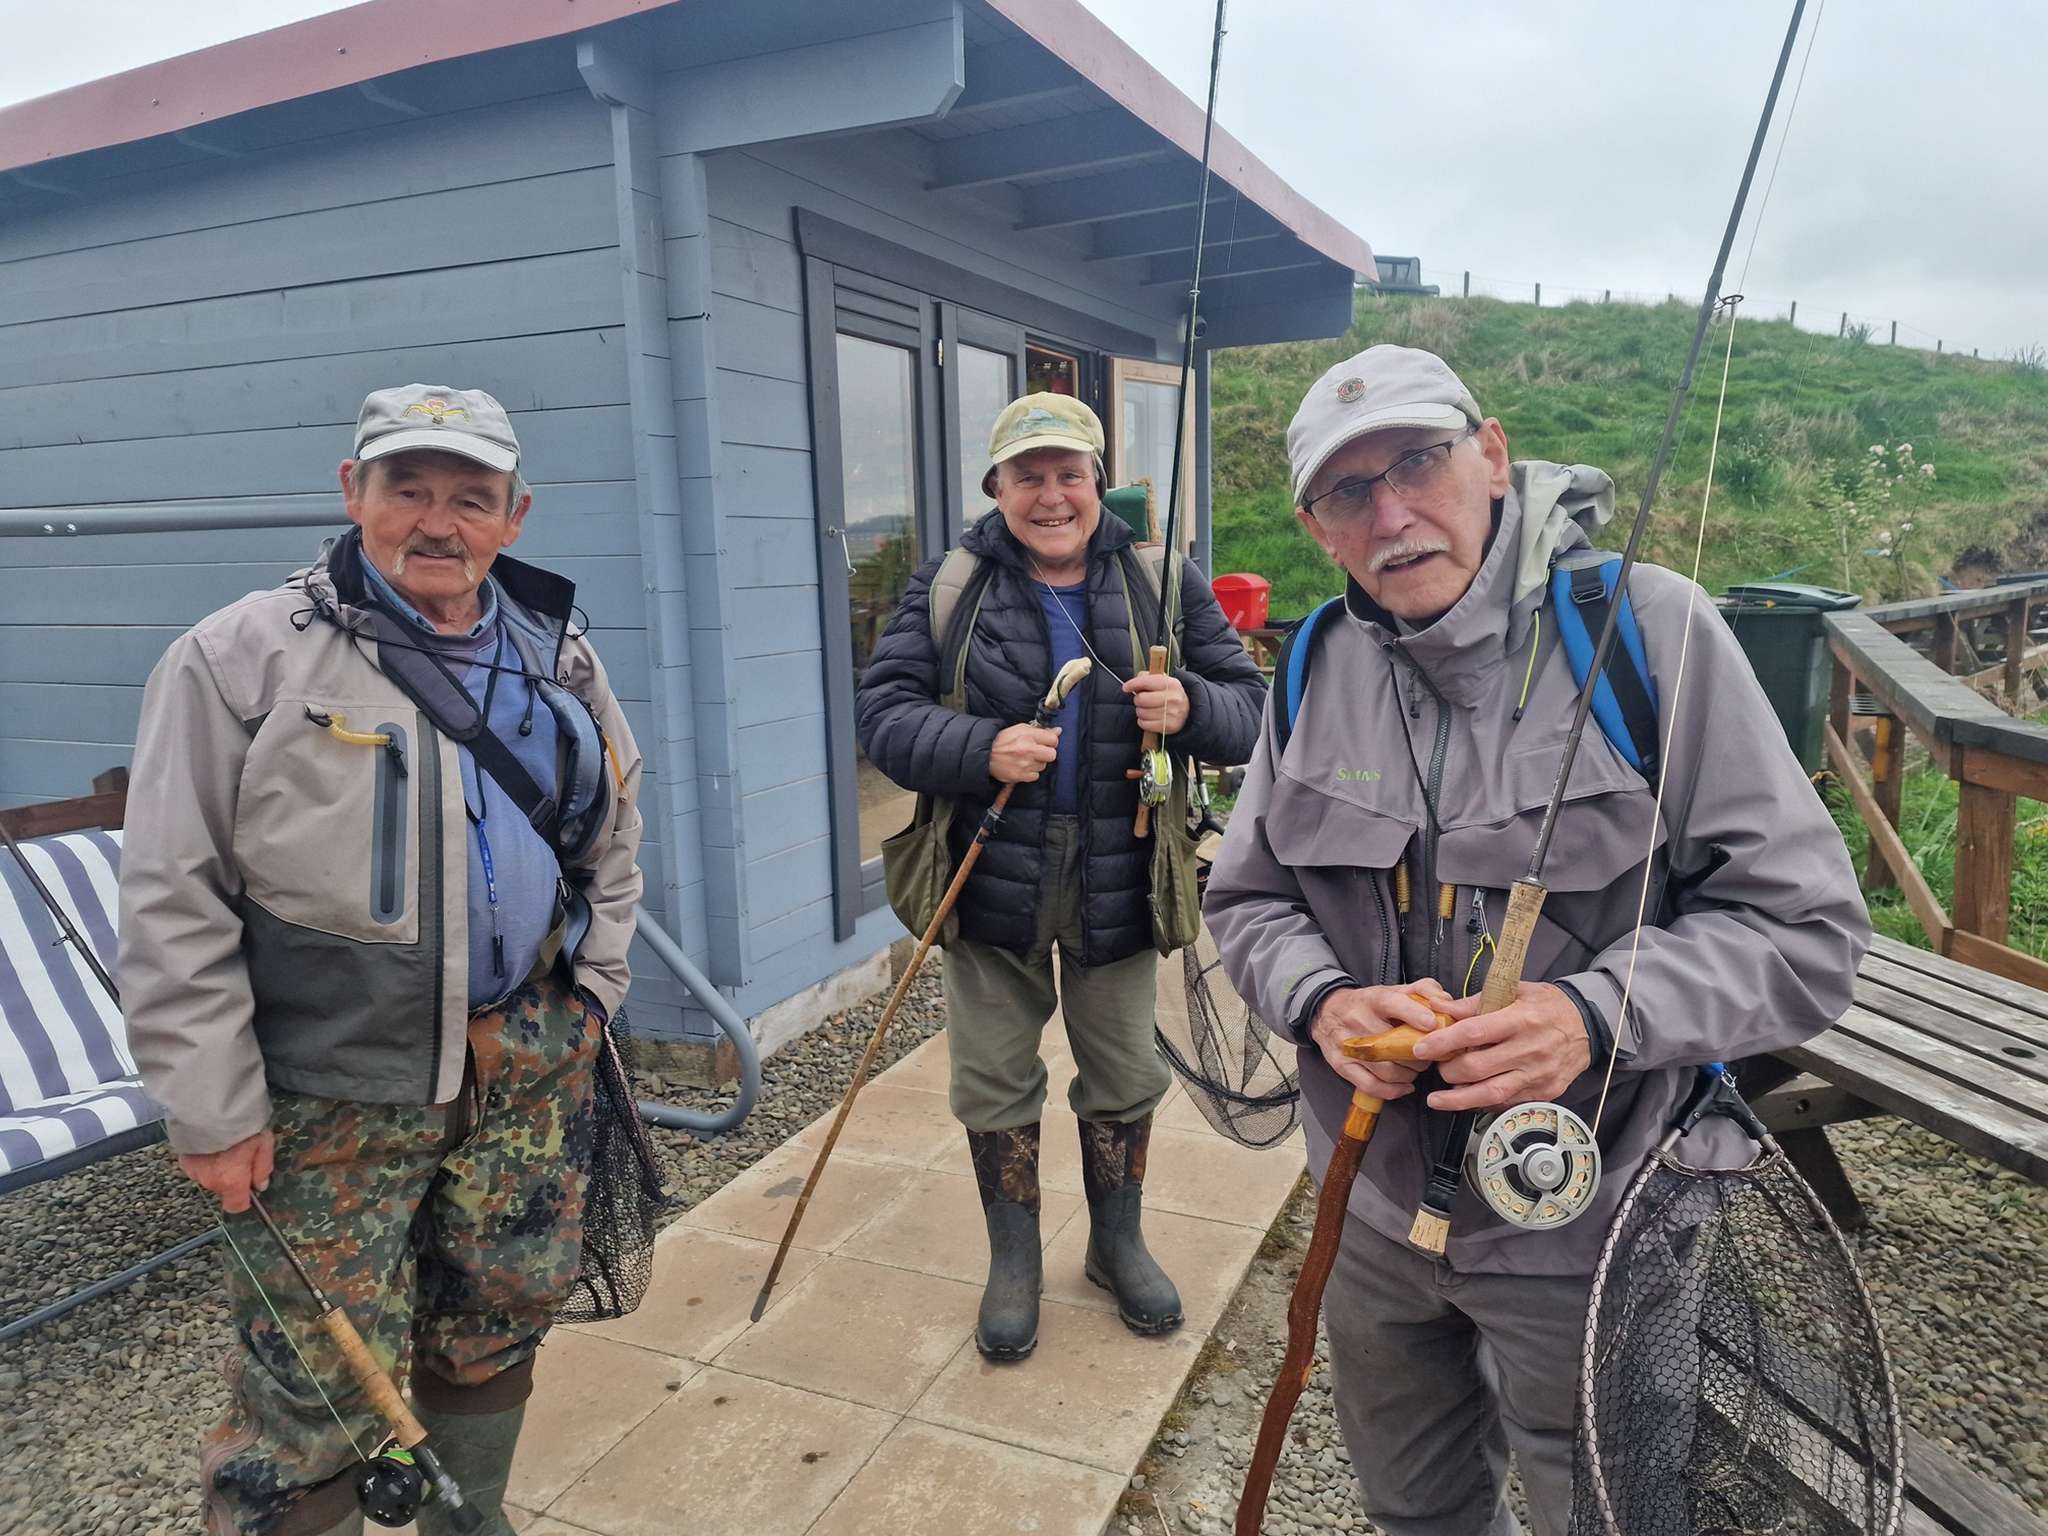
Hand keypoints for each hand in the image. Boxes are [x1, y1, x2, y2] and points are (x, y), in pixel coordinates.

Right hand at [178, 1128, 276, 1213]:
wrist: (210, 1107)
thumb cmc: (241, 1124)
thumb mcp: (264, 1144)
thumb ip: (263, 1168)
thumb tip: (261, 1185)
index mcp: (231, 1181)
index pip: (236, 1206)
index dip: (244, 1199)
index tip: (250, 1186)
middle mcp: (210, 1181)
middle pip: (224, 1189)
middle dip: (232, 1177)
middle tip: (240, 1155)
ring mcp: (194, 1171)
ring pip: (210, 1177)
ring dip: (217, 1167)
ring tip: (225, 1146)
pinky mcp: (183, 1159)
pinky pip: (197, 1166)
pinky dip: (204, 1159)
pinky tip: (211, 1143)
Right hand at [990, 723, 1060, 783]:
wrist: (985, 755)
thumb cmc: (1002, 741)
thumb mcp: (1020, 729)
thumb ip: (1040, 730)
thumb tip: (1058, 731)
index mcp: (1028, 735)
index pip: (1053, 739)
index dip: (1050, 741)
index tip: (1045, 742)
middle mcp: (1028, 750)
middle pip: (1052, 754)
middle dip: (1047, 753)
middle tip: (1038, 752)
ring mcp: (1025, 764)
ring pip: (1043, 766)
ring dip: (1037, 763)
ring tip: (1025, 759)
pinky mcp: (1020, 776)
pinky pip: (1035, 776)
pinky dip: (1030, 773)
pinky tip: (1022, 767)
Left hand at [1123, 671, 1189, 734]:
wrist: (1188, 710)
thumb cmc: (1168, 693)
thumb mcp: (1162, 680)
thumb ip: (1146, 678)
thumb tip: (1130, 685)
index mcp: (1171, 683)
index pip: (1146, 682)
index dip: (1132, 684)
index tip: (1125, 687)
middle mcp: (1173, 698)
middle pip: (1142, 699)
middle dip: (1138, 699)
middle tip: (1142, 700)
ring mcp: (1172, 713)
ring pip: (1142, 713)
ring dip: (1140, 711)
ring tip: (1147, 709)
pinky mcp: (1170, 726)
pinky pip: (1145, 724)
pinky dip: (1143, 721)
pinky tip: (1148, 718)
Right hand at [1309, 981, 1454, 1101]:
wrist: (1327, 1012)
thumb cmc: (1370, 1004)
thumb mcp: (1395, 989)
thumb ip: (1425, 990)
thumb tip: (1446, 1003)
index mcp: (1373, 999)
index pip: (1391, 1003)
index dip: (1413, 1014)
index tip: (1431, 1024)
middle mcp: (1357, 1021)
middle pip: (1392, 1044)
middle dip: (1419, 1055)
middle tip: (1430, 1056)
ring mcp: (1348, 1046)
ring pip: (1385, 1070)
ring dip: (1408, 1074)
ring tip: (1416, 1069)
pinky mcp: (1341, 1065)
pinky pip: (1370, 1085)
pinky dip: (1392, 1091)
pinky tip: (1405, 1086)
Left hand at [1407, 981, 1591, 1110]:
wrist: (1588, 1025)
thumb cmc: (1546, 1005)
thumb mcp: (1515, 991)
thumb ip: (1475, 1002)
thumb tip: (1439, 1008)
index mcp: (1521, 1019)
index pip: (1475, 1032)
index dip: (1444, 1042)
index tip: (1421, 1048)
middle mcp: (1530, 1049)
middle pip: (1479, 1067)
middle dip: (1449, 1071)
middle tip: (1437, 1068)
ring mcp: (1539, 1075)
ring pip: (1491, 1093)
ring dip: (1459, 1100)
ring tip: (1438, 1100)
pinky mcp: (1545, 1093)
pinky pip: (1507, 1102)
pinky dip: (1483, 1103)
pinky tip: (1468, 1100)